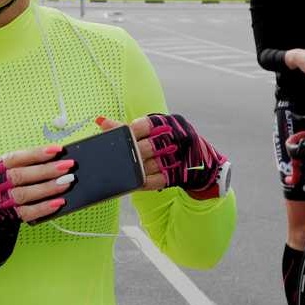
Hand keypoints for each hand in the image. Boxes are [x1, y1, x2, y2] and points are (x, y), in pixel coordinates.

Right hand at [0, 145, 72, 273]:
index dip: (36, 153)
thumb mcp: (2, 181)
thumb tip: (54, 164)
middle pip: (20, 176)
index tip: (57, 150)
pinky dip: (44, 207)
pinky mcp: (6, 220)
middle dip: (46, 169)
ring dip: (48, 187)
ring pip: (23, 194)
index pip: (14, 158)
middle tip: (68, 165)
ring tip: (67, 182)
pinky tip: (59, 203)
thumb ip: (21, 172)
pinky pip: (27, 213)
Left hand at [96, 114, 229, 197]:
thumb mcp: (156, 130)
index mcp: (170, 123)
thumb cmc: (172, 142)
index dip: (130, 130)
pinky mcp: (176, 177)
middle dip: (129, 153)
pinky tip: (130, 182)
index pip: (146, 124)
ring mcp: (177, 159)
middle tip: (114, 156)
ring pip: (148, 166)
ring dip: (133, 170)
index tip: (118, 133)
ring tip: (118, 170)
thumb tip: (101, 121)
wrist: (203, 166)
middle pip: (145, 147)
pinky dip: (141, 182)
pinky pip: (155, 181)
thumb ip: (129, 128)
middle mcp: (175, 139)